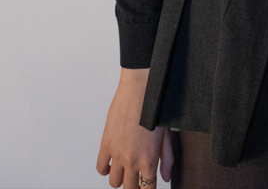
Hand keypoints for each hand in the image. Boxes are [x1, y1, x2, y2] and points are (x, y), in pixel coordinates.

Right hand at [96, 68, 173, 187]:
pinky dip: (105, 169)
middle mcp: (132, 160)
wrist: (140, 88)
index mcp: (149, 159)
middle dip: (135, 187)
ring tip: (125, 169)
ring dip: (120, 178)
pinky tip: (112, 162)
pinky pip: (100, 168)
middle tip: (137, 179)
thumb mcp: (166, 134)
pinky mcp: (106, 143)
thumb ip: (167, 158)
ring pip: (114, 183)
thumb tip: (166, 178)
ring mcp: (117, 153)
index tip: (147, 186)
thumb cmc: (156, 107)